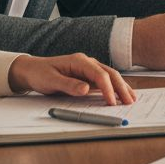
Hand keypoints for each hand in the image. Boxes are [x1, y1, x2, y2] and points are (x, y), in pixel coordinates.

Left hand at [7, 54, 134, 104]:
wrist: (32, 70)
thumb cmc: (40, 74)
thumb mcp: (51, 80)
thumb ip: (69, 84)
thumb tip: (86, 89)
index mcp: (79, 61)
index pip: (100, 74)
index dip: (108, 88)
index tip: (112, 102)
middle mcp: (87, 63)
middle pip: (110, 73)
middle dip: (121, 87)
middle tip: (130, 101)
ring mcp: (89, 69)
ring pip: (110, 76)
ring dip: (121, 87)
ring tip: (132, 98)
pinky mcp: (88, 76)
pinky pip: (105, 81)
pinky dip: (114, 88)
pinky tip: (122, 93)